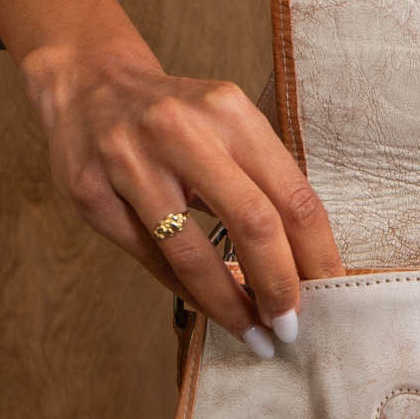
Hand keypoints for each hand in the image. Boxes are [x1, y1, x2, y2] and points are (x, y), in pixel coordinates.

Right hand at [27, 51, 345, 352]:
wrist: (88, 84)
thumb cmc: (175, 117)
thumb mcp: (226, 126)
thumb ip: (263, 181)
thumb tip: (306, 263)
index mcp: (229, 112)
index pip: (292, 195)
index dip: (317, 254)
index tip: (331, 291)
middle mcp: (180, 131)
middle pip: (251, 223)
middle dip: (279, 286)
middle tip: (292, 326)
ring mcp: (130, 162)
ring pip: (193, 255)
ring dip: (231, 305)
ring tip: (256, 334)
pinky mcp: (91, 194)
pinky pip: (152, 260)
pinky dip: (189, 293)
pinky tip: (213, 309)